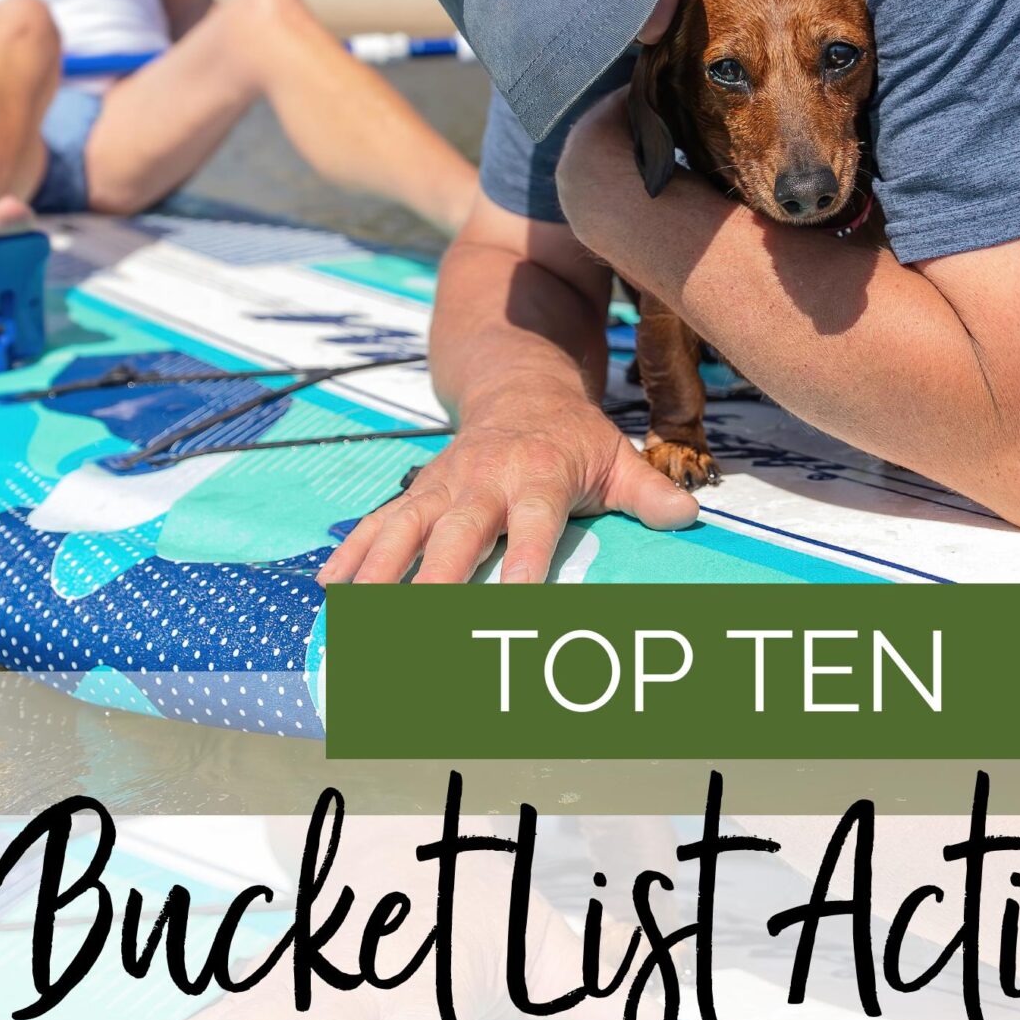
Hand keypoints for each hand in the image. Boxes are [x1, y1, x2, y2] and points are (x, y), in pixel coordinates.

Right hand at [319, 390, 698, 585]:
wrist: (518, 389)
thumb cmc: (574, 439)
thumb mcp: (617, 457)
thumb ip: (648, 491)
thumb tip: (690, 515)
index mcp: (538, 477)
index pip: (533, 525)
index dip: (526, 562)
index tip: (518, 605)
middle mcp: (484, 482)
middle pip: (457, 535)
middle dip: (436, 582)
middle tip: (419, 630)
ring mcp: (443, 488)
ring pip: (405, 530)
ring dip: (379, 574)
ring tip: (357, 618)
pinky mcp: (417, 493)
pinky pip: (378, 523)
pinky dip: (353, 554)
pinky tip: (330, 591)